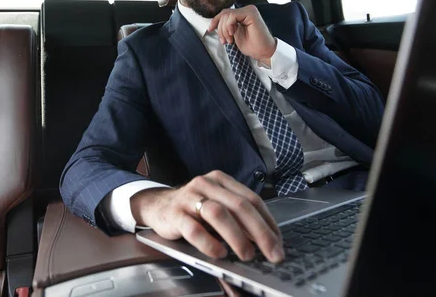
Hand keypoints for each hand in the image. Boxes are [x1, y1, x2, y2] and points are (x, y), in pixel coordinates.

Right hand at [130, 170, 283, 263]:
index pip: (252, 199)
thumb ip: (236, 216)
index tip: (279, 242)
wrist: (157, 205)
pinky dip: (208, 242)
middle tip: (272, 253)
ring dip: (237, 237)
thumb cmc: (193, 208)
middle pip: (239, 206)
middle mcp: (207, 184)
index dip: (268, 221)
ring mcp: (189, 197)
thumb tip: (265, 240)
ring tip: (248, 255)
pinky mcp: (174, 214)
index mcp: (222, 180)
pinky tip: (219, 253)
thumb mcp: (216, 204)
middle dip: (260, 232)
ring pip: (218, 214)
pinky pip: (193, 228)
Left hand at [208, 5, 276, 64]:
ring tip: (230, 40)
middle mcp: (246, 10)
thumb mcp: (234, 34)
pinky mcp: (251, 13)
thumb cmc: (252, 45)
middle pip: (224, 14)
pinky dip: (229, 26)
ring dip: (224, 30)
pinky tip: (233, 34)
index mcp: (243, 14)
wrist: (263, 52)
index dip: (215, 21)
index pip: (224, 13)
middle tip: (225, 41)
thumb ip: (228, 26)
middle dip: (220, 29)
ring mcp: (249, 10)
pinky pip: (232, 16)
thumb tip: (215, 23)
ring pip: (227, 15)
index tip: (210, 30)